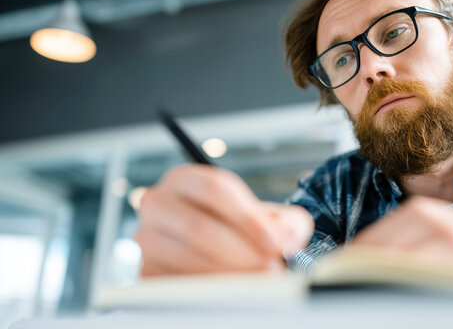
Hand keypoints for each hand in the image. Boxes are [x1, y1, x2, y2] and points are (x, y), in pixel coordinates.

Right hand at [135, 164, 313, 275]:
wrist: (217, 247)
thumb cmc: (239, 227)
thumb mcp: (267, 216)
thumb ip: (286, 221)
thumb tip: (288, 236)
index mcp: (185, 179)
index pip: (215, 189)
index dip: (249, 218)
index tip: (275, 243)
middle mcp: (158, 203)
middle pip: (199, 227)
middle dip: (242, 253)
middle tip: (270, 269)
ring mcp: (147, 238)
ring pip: (187, 258)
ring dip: (229, 275)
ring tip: (258, 282)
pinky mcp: (146, 270)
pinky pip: (177, 283)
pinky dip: (209, 290)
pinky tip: (232, 291)